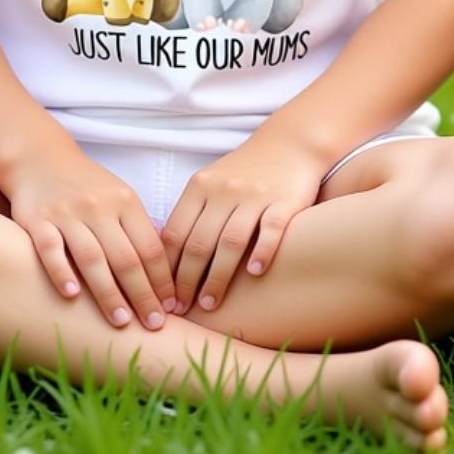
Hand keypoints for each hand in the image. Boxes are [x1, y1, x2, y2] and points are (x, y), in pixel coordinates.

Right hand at [5, 150, 176, 329]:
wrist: (42, 160)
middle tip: (154, 325)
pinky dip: (61, 272)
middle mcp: (100, 207)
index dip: (163, 280)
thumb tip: (166, 272)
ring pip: (93, 258)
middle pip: (126, 257)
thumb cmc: (88, 187)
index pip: (151, 247)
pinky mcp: (38, 220)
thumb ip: (138, 229)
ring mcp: (69, 213)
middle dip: (143, 294)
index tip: (171, 308)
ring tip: (121, 322)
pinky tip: (71, 296)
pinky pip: (51, 249)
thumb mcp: (119, 198)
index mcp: (126, 202)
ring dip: (108, 293)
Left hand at [162, 137, 325, 312]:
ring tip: (210, 304)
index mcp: (200, 187)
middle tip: (181, 310)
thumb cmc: (243, 172)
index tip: (163, 296)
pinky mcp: (284, 200)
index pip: (175, 234)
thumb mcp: (210, 183)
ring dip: (217, 278)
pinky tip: (255, 272)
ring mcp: (255, 195)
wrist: (290, 143)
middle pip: (199, 243)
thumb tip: (163, 263)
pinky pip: (271, 229)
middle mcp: (224, 190)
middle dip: (186, 282)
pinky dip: (262, 251)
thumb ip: (190, 215)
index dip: (166, 270)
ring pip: (231, 242)